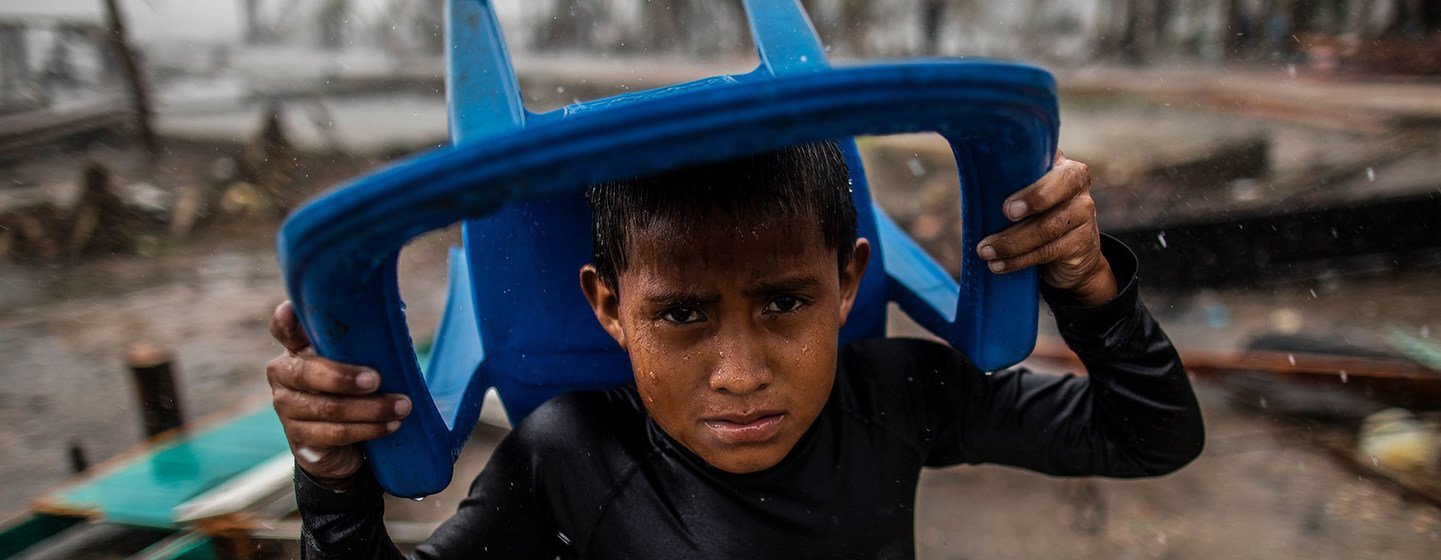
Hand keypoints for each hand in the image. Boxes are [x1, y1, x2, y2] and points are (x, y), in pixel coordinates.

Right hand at [266, 301, 410, 488]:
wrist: (345, 444)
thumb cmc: (356, 390)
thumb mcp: (357, 363)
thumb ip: (363, 345)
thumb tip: (393, 323)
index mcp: (298, 349)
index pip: (283, 329)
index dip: (286, 320)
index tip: (292, 309)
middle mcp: (284, 375)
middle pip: (305, 373)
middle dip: (343, 377)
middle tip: (376, 380)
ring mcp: (287, 408)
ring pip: (327, 408)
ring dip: (370, 409)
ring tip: (401, 406)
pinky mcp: (299, 438)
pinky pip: (335, 434)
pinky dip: (368, 429)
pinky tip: (391, 425)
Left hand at [974, 151, 1116, 305]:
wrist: (1070, 258)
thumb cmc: (1034, 220)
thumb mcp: (1023, 199)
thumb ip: (1008, 189)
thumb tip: (971, 190)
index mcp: (1060, 167)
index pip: (1051, 161)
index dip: (1032, 180)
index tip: (1007, 203)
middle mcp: (1077, 187)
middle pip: (1061, 187)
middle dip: (1032, 200)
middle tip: (1004, 214)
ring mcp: (1084, 215)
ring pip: (1049, 226)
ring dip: (1013, 242)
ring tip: (985, 251)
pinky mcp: (1083, 243)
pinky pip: (1049, 251)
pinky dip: (1020, 260)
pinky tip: (999, 265)